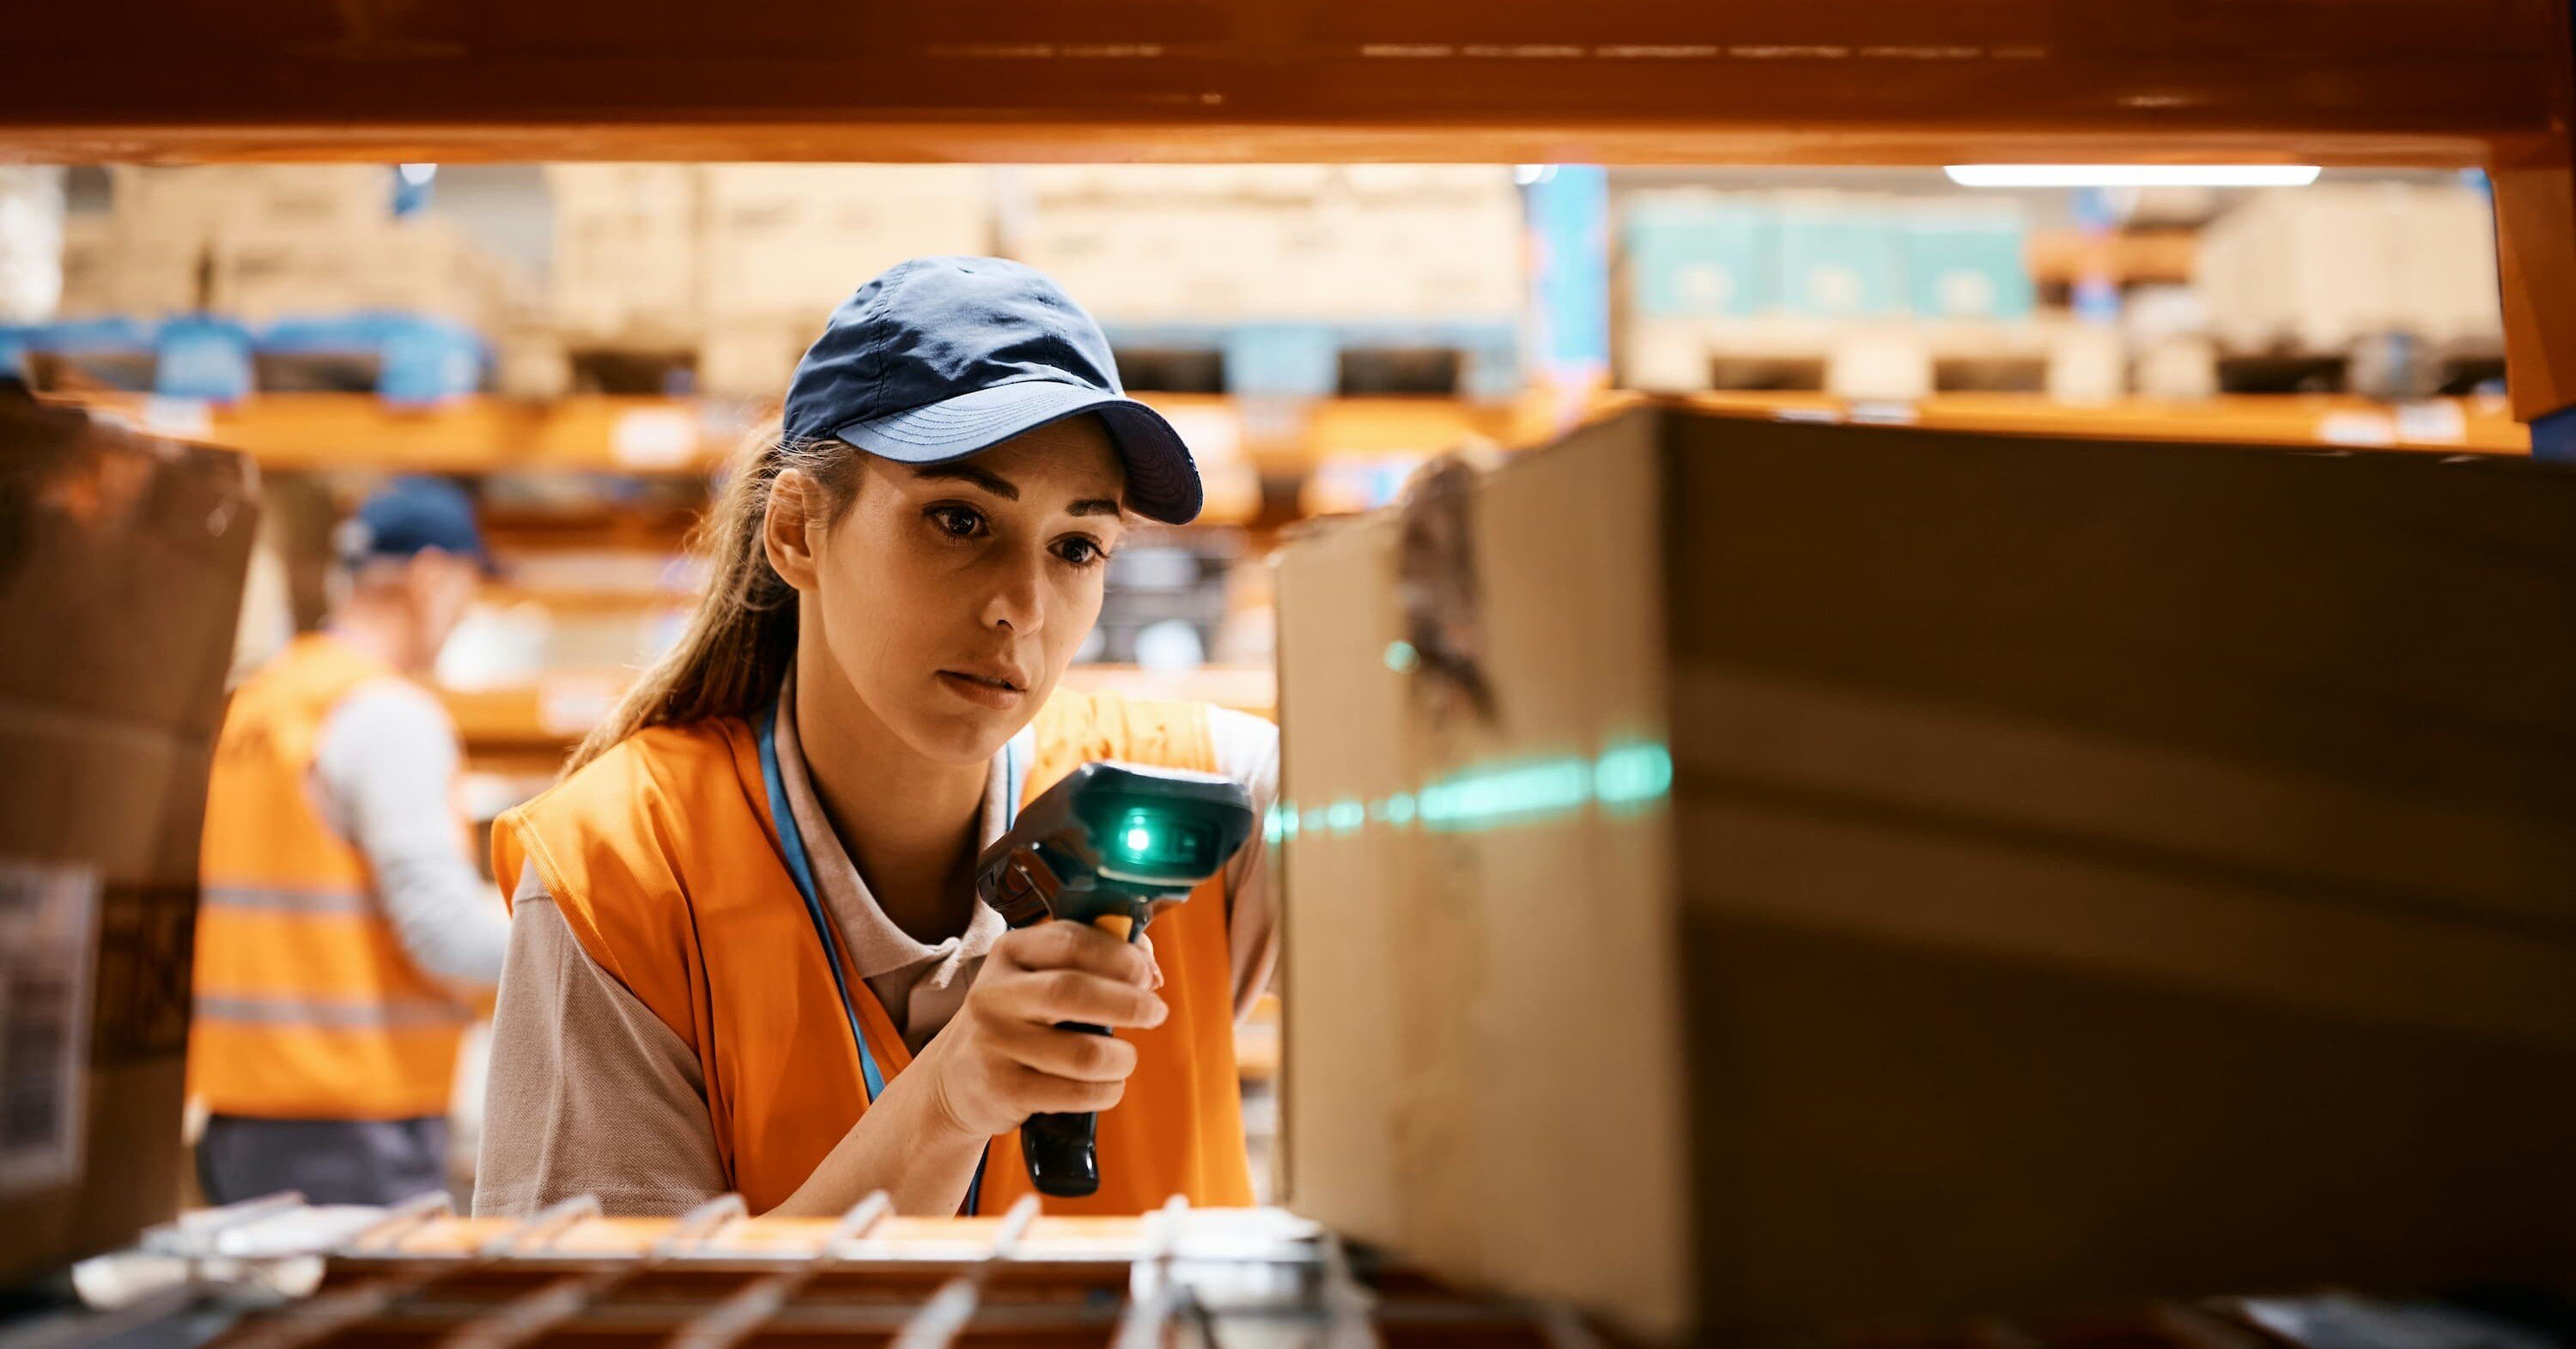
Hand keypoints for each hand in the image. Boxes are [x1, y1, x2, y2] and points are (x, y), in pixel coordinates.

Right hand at [919, 921, 1166, 1138]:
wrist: (956, 1076)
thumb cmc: (1021, 1016)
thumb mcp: (1042, 974)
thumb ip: (1096, 959)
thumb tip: (1150, 971)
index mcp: (1010, 952)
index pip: (1071, 941)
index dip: (1121, 956)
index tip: (1147, 975)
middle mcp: (995, 994)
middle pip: (1074, 992)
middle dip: (1130, 1004)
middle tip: (1155, 1013)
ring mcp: (995, 1043)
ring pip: (1084, 1054)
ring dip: (1121, 1058)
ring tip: (1124, 1058)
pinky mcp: (1003, 1089)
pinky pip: (1076, 1094)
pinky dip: (1106, 1091)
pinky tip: (1106, 1085)